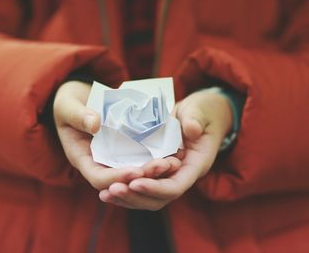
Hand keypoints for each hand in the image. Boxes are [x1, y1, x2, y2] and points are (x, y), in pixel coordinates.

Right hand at [53, 81, 180, 189]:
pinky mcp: (126, 145)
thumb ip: (78, 115)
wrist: (78, 97)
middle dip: (143, 175)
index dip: (117, 178)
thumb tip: (95, 124)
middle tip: (164, 166)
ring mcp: (113, 155)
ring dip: (154, 168)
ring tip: (174, 161)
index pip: (98, 178)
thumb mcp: (67, 105)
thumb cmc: (67, 102)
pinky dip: (155, 154)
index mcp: (82, 158)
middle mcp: (99, 161)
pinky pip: (141, 153)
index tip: (136, 172)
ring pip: (135, 168)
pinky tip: (172, 149)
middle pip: (122, 178)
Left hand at [99, 90, 232, 209]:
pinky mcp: (157, 171)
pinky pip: (142, 186)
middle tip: (112, 190)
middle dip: (136, 196)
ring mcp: (169, 175)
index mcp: (195, 165)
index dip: (155, 188)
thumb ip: (196, 119)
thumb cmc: (202, 111)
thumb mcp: (200, 111)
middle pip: (159, 198)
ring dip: (127, 197)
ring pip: (148, 197)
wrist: (201, 113)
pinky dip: (126, 189)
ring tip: (105, 194)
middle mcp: (181, 175)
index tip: (134, 183)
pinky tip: (107, 189)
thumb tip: (192, 130)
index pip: (176, 186)